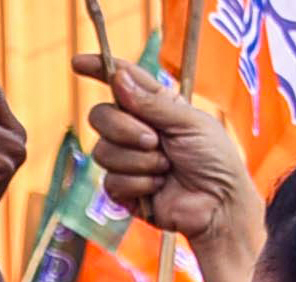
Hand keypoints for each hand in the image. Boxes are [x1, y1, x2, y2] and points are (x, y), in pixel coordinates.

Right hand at [71, 56, 259, 257]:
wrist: (217, 204)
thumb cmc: (214, 159)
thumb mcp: (189, 122)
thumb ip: (152, 102)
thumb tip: (118, 78)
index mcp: (153, 107)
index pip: (121, 82)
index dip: (99, 70)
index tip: (78, 63)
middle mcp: (135, 130)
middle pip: (101, 117)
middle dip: (125, 130)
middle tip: (155, 141)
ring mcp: (127, 160)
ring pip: (103, 151)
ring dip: (139, 162)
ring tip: (165, 169)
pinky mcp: (122, 190)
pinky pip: (111, 181)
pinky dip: (139, 184)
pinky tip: (159, 188)